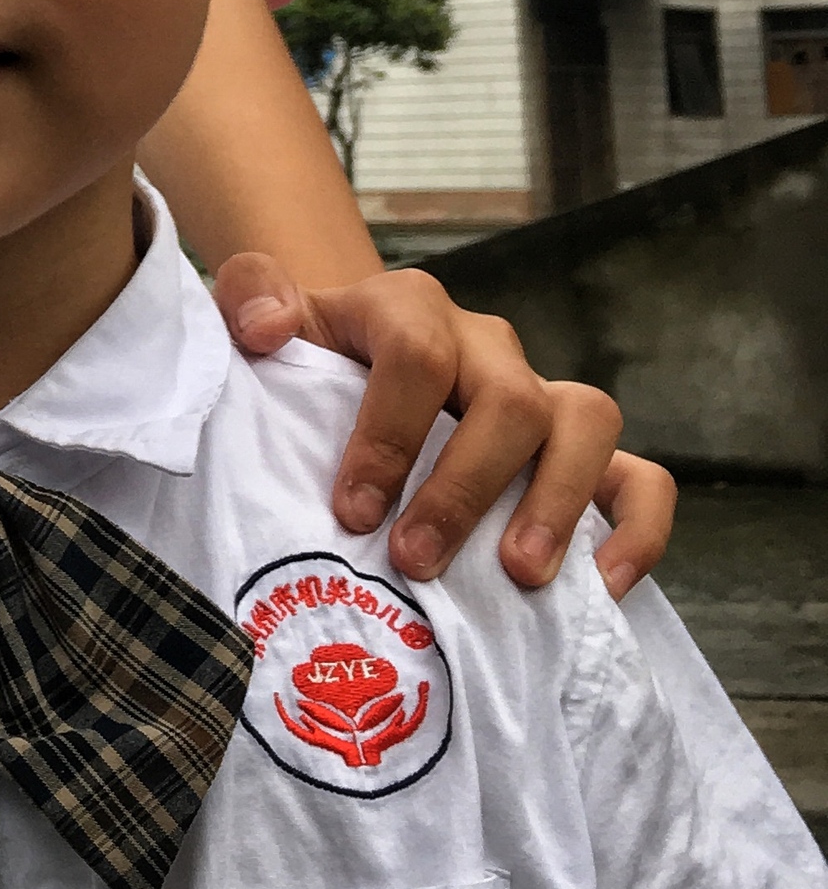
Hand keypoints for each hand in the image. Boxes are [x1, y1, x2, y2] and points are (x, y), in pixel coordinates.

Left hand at [213, 254, 675, 599]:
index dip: (387, 436)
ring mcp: (540, 395)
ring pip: (586, 422)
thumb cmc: (303, 359)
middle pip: (508, 396)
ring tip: (519, 576)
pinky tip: (601, 589)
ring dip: (557, 503)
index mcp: (408, 309)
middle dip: (464, 487)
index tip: (351, 512)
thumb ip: (247, 299)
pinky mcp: (582, 452)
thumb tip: (266, 328)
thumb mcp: (259, 319)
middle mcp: (485, 346)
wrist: (348, 361)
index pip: (415, 355)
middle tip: (417, 561)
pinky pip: (641, 478)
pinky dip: (634, 530)